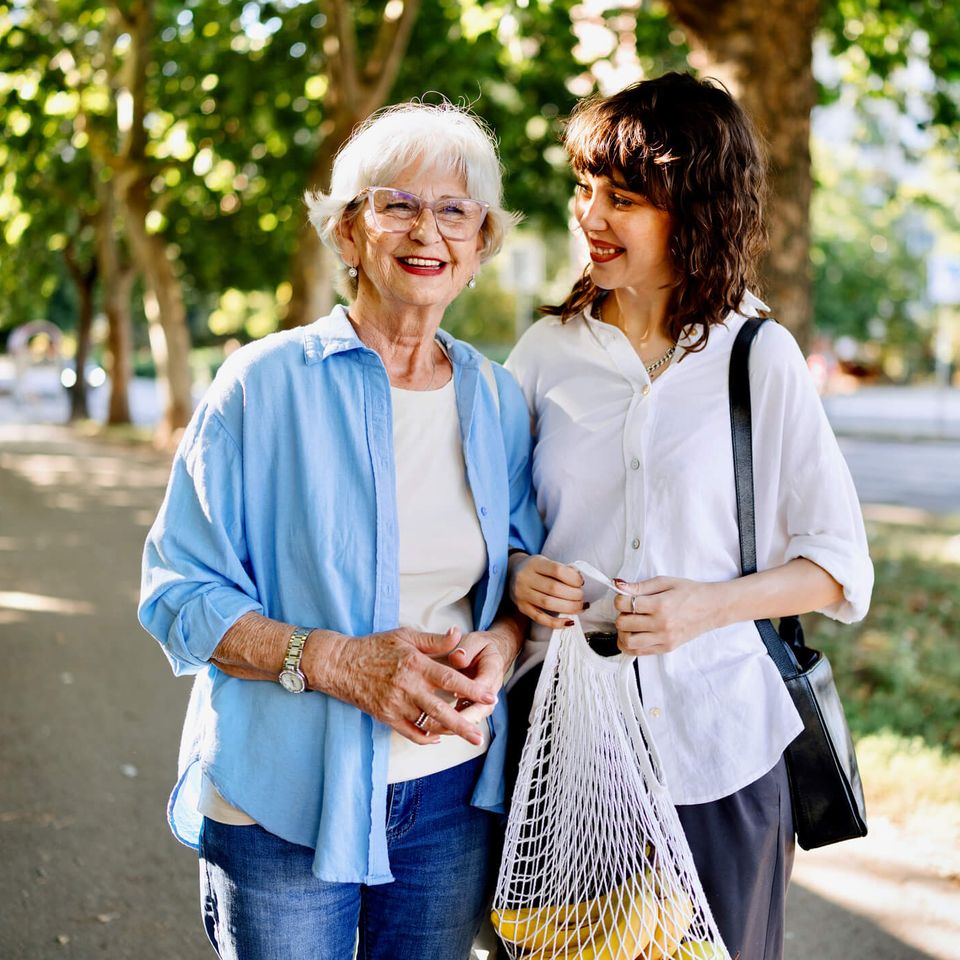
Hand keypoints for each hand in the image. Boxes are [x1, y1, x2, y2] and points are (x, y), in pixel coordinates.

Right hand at [319, 626, 496, 745]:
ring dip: (449, 732)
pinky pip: (410, 733)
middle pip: (441, 710)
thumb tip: (458, 634)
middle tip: (480, 735)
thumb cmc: (375, 647)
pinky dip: (426, 738)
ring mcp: (396, 704)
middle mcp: (407, 687)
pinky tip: (439, 736)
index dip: (472, 689)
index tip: (490, 697)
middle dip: (464, 724)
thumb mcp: (405, 636)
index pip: (450, 679)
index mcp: (415, 665)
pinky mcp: (386, 717)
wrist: (341, 664)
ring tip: (466, 736)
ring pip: (428, 724)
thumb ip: (434, 640)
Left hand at [431, 627, 516, 730]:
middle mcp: (492, 687)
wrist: (493, 653)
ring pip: (477, 715)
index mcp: (492, 667)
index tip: (455, 694)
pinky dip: (457, 722)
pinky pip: (470, 716)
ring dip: (462, 724)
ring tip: (442, 729)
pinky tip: (441, 726)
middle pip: (483, 707)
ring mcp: (486, 698)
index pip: (485, 683)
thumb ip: (466, 649)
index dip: (472, 691)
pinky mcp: (477, 704)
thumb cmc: (481, 646)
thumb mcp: (475, 641)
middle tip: (448, 723)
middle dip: (467, 717)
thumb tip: (457, 658)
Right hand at [510, 553, 586, 628]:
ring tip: (580, 607)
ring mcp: (522, 594)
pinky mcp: (522, 608)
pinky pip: (540, 618)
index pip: (557, 570)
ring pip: (548, 604)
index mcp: (534, 563)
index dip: (573, 578)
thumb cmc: (535, 569)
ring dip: (569, 608)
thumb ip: (562, 569)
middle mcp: (525, 578)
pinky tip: (569, 621)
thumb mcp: (546, 562)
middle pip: (554, 588)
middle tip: (582, 597)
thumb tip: (579, 580)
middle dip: (573, 595)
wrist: (512, 573)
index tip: (581, 582)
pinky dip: (556, 623)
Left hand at [613, 576, 720, 654]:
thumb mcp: (665, 582)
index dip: (619, 599)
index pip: (624, 604)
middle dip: (620, 615)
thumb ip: (641, 586)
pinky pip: (639, 652)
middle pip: (623, 623)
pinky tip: (634, 635)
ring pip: (628, 642)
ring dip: (622, 632)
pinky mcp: (666, 648)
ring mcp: (664, 639)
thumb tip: (618, 586)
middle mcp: (661, 624)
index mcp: (660, 604)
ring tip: (630, 624)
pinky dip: (630, 645)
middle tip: (628, 610)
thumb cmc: (689, 592)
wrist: (712, 608)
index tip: (624, 598)